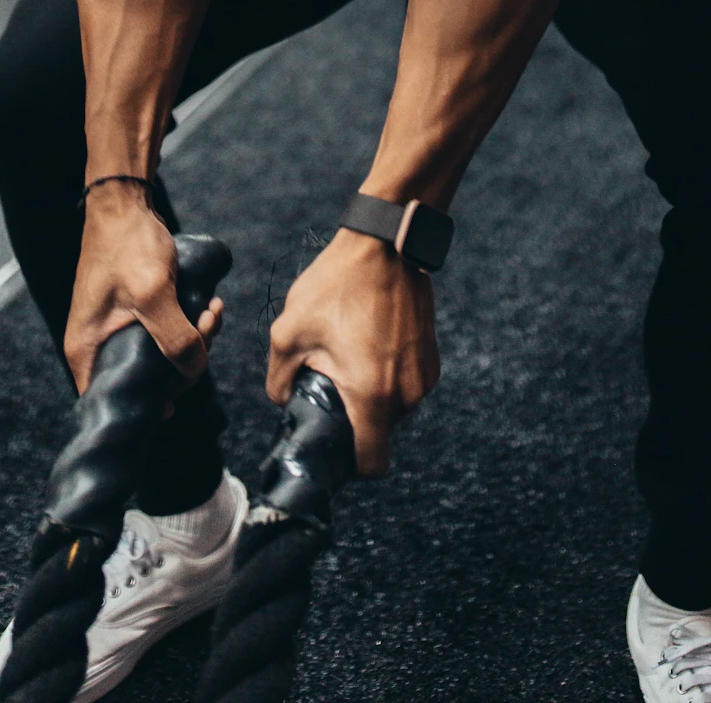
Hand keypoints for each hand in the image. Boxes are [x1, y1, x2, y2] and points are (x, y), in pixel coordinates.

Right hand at [64, 185, 223, 394]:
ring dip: (195, 338)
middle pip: (148, 381)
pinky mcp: (134, 315)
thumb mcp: (153, 293)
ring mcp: (116, 330)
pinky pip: (165, 335)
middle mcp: (97, 347)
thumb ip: (174, 337)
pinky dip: (189, 325)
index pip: (116, 403)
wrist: (124, 201)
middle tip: (207, 326)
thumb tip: (195, 370)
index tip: (183, 378)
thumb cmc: (127, 244)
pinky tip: (208, 307)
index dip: (152, 404)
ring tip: (212, 309)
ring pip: (162, 357)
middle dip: (186, 360)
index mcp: (87, 352)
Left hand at [266, 226, 438, 474]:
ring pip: (395, 411)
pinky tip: (368, 346)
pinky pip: (407, 386)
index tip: (332, 446)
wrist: (384, 243)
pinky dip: (388, 378)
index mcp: (372, 394)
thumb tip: (282, 402)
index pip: (371, 464)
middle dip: (355, 422)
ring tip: (349, 358)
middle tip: (330, 386)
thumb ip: (278, 380)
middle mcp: (407, 393)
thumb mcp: (289, 332)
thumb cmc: (337, 284)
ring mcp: (424, 375)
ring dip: (372, 397)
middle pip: (380, 435)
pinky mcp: (432, 357)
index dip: (349, 466)